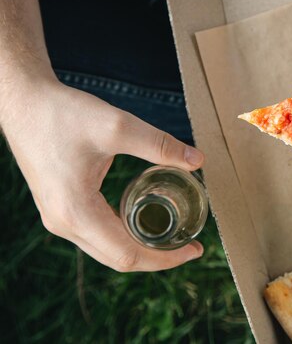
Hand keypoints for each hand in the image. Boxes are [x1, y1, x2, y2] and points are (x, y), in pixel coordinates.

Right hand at [1, 70, 205, 271]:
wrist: (23, 102)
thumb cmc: (63, 113)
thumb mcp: (117, 127)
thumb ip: (160, 145)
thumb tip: (198, 160)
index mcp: (76, 212)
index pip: (128, 255)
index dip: (165, 259)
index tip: (194, 250)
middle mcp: (63, 224)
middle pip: (118, 259)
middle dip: (158, 258)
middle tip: (190, 247)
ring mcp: (58, 218)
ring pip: (107, 250)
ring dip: (141, 248)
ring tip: (173, 238)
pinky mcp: (60, 208)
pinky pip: (97, 235)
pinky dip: (124, 236)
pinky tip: (145, 222)